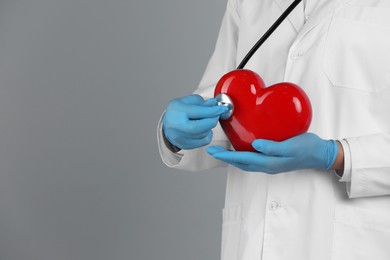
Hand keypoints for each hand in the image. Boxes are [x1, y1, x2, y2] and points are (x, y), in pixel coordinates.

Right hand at [162, 94, 227, 149]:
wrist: (168, 124)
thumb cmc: (179, 111)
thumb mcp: (189, 101)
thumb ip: (202, 103)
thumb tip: (214, 104)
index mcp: (177, 111)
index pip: (197, 112)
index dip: (212, 111)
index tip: (222, 108)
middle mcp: (176, 126)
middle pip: (199, 127)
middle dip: (212, 121)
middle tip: (216, 115)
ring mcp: (179, 137)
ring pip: (203, 135)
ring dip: (209, 127)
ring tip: (205, 121)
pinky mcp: (185, 145)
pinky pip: (202, 142)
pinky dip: (206, 135)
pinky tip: (202, 129)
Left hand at [206, 133, 337, 173]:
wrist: (321, 154)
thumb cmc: (308, 148)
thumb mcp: (292, 147)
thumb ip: (274, 148)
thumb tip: (255, 145)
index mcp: (270, 163)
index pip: (243, 160)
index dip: (227, 156)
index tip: (214, 152)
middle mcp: (267, 165)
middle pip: (240, 163)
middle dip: (225, 157)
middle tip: (212, 150)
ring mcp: (270, 164)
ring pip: (246, 162)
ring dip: (232, 157)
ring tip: (222, 151)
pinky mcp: (273, 160)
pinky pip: (253, 159)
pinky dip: (242, 155)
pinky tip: (241, 148)